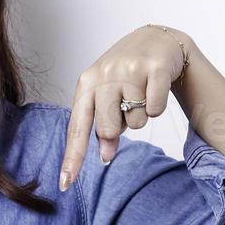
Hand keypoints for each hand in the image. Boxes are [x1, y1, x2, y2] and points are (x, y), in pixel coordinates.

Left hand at [58, 24, 188, 191]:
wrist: (156, 39)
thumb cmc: (126, 72)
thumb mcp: (107, 96)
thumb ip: (102, 125)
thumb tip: (105, 157)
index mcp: (87, 83)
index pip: (77, 127)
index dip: (72, 157)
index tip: (66, 184)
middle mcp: (105, 74)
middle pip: (108, 130)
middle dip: (120, 129)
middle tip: (126, 106)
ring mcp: (130, 69)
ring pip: (136, 122)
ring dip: (141, 115)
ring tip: (141, 93)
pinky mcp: (156, 68)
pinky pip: (156, 109)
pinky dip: (158, 106)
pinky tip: (155, 88)